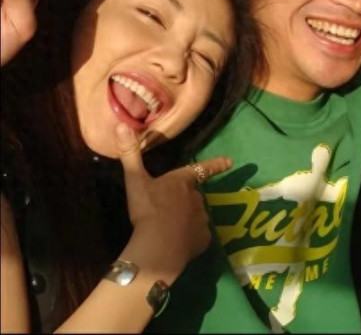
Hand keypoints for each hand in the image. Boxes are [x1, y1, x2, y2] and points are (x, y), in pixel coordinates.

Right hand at [114, 122, 231, 278]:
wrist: (159, 245)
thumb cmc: (148, 210)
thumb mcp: (135, 181)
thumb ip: (130, 155)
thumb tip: (122, 124)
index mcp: (182, 182)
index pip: (201, 169)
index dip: (216, 164)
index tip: (230, 161)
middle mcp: (196, 198)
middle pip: (194, 196)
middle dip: (186, 200)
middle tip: (170, 210)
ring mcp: (202, 219)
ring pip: (197, 216)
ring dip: (188, 219)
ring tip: (172, 229)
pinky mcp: (203, 239)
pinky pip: (198, 236)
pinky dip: (190, 238)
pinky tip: (178, 244)